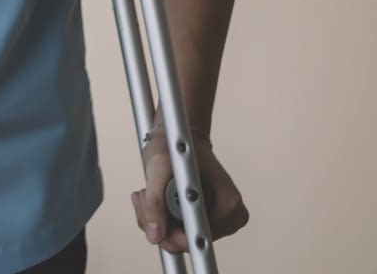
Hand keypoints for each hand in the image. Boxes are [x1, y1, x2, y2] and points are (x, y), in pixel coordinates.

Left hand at [131, 131, 248, 254]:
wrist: (177, 135)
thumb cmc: (173, 145)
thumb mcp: (158, 169)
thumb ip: (155, 204)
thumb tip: (155, 236)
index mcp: (228, 205)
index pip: (197, 240)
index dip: (168, 233)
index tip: (151, 212)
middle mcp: (230, 216)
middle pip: (186, 241)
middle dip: (158, 222)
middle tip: (146, 194)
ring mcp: (219, 219)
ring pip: (177, 237)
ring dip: (155, 218)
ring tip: (148, 192)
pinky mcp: (206, 219)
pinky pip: (176, 230)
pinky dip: (159, 217)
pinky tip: (152, 196)